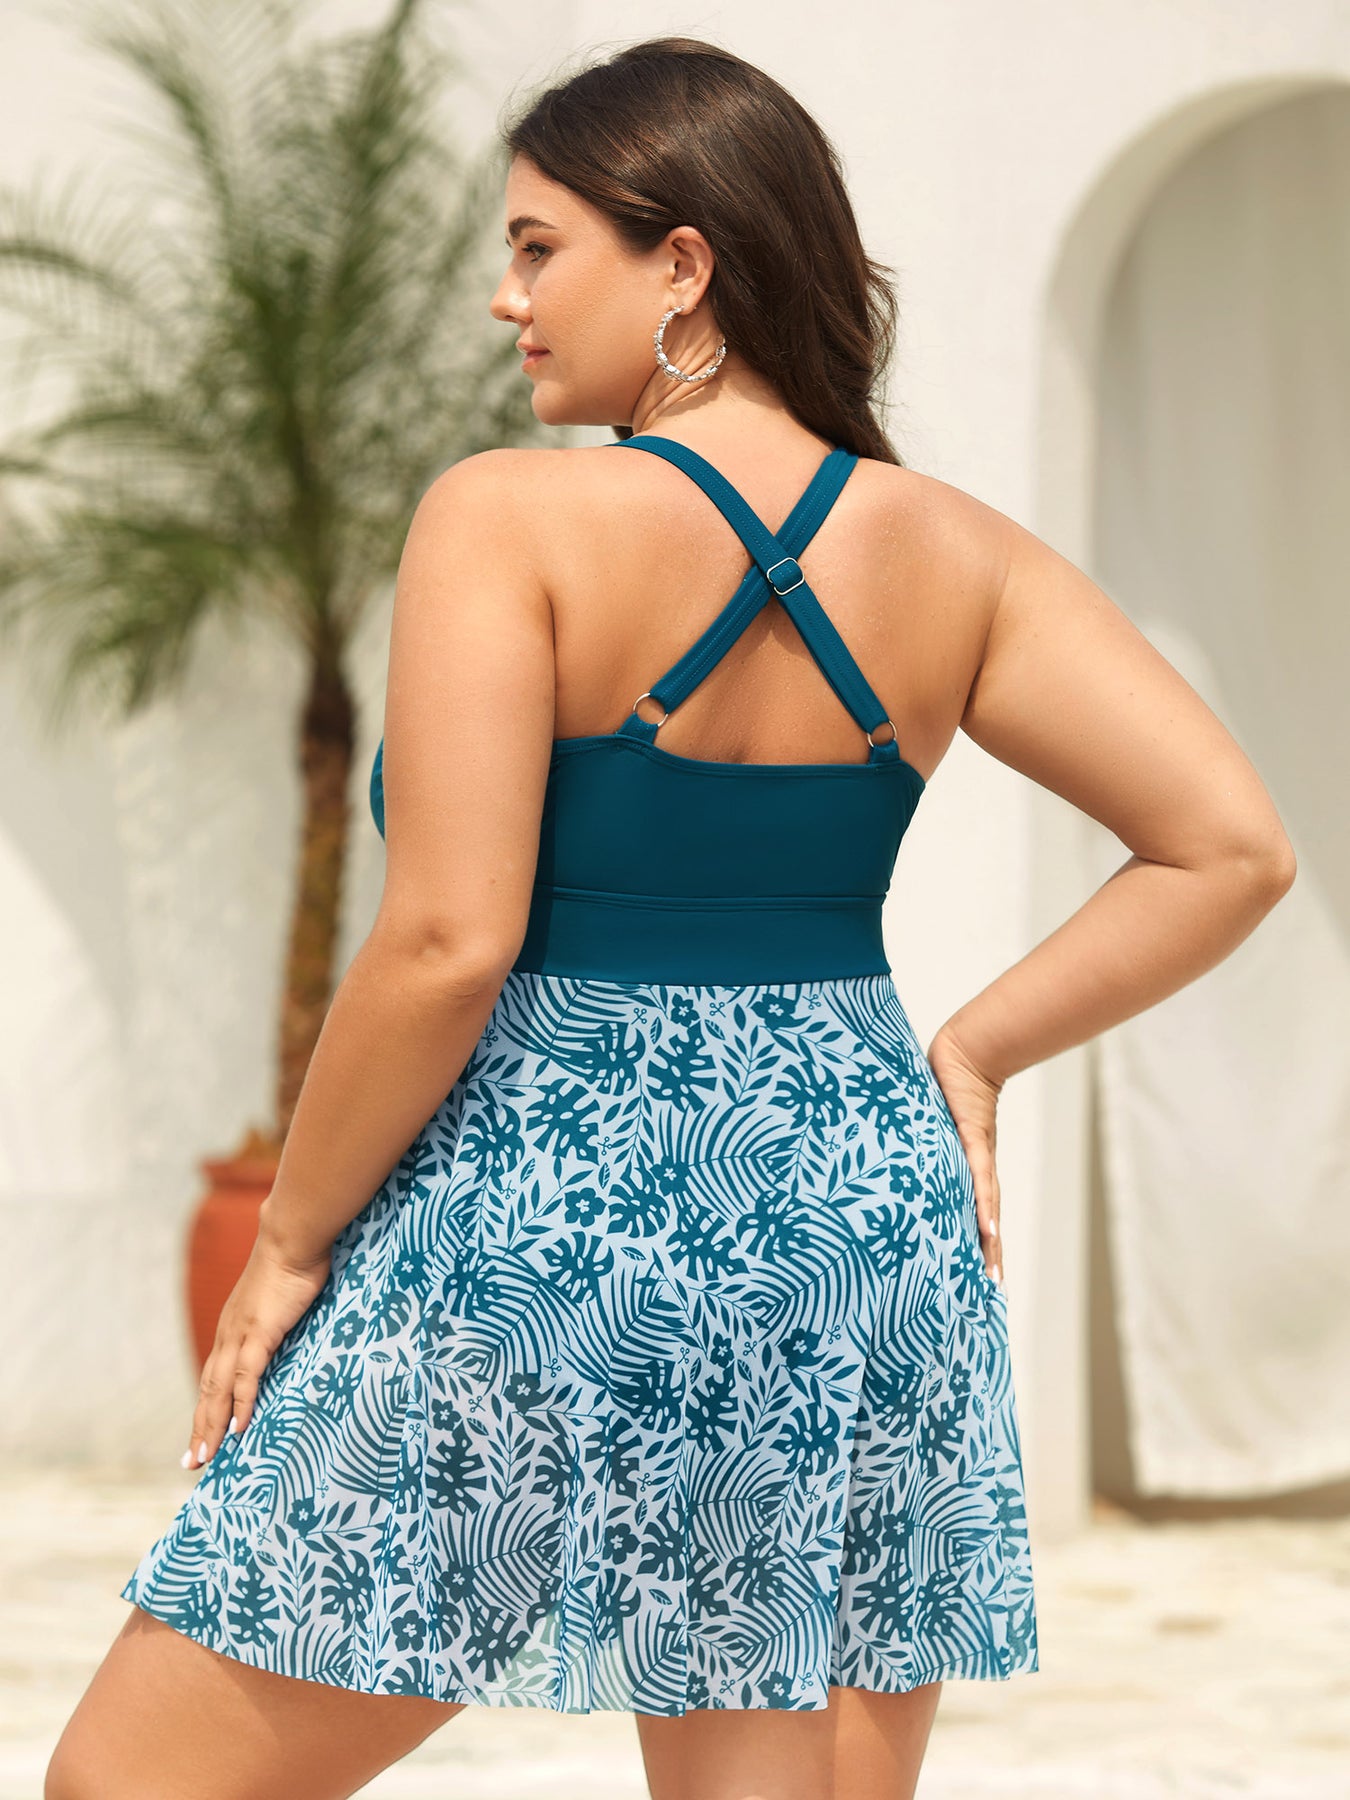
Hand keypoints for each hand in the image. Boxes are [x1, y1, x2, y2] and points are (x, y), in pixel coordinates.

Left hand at [181, 1226, 331, 1469]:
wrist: (292, 1234)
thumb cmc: (295, 1261)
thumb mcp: (284, 1300)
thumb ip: (282, 1321)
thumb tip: (291, 1334)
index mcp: (233, 1328)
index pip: (214, 1377)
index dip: (207, 1408)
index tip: (202, 1437)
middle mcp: (229, 1334)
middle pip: (208, 1390)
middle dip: (200, 1428)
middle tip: (192, 1464)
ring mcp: (241, 1334)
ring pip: (218, 1390)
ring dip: (211, 1426)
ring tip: (205, 1457)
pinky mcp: (259, 1332)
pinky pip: (246, 1376)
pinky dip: (240, 1404)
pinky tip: (238, 1428)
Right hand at [926, 1024, 1005, 1284]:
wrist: (964, 1053)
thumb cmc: (940, 1087)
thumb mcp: (918, 1126)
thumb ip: (905, 1144)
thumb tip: (875, 1157)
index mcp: (958, 1172)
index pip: (966, 1217)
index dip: (970, 1249)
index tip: (970, 1283)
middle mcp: (972, 1172)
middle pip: (982, 1225)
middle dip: (983, 1260)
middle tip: (984, 1298)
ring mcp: (976, 1159)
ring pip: (985, 1211)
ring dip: (988, 1246)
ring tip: (989, 1279)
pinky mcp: (974, 1141)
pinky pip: (978, 1179)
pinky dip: (983, 1205)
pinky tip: (986, 1232)